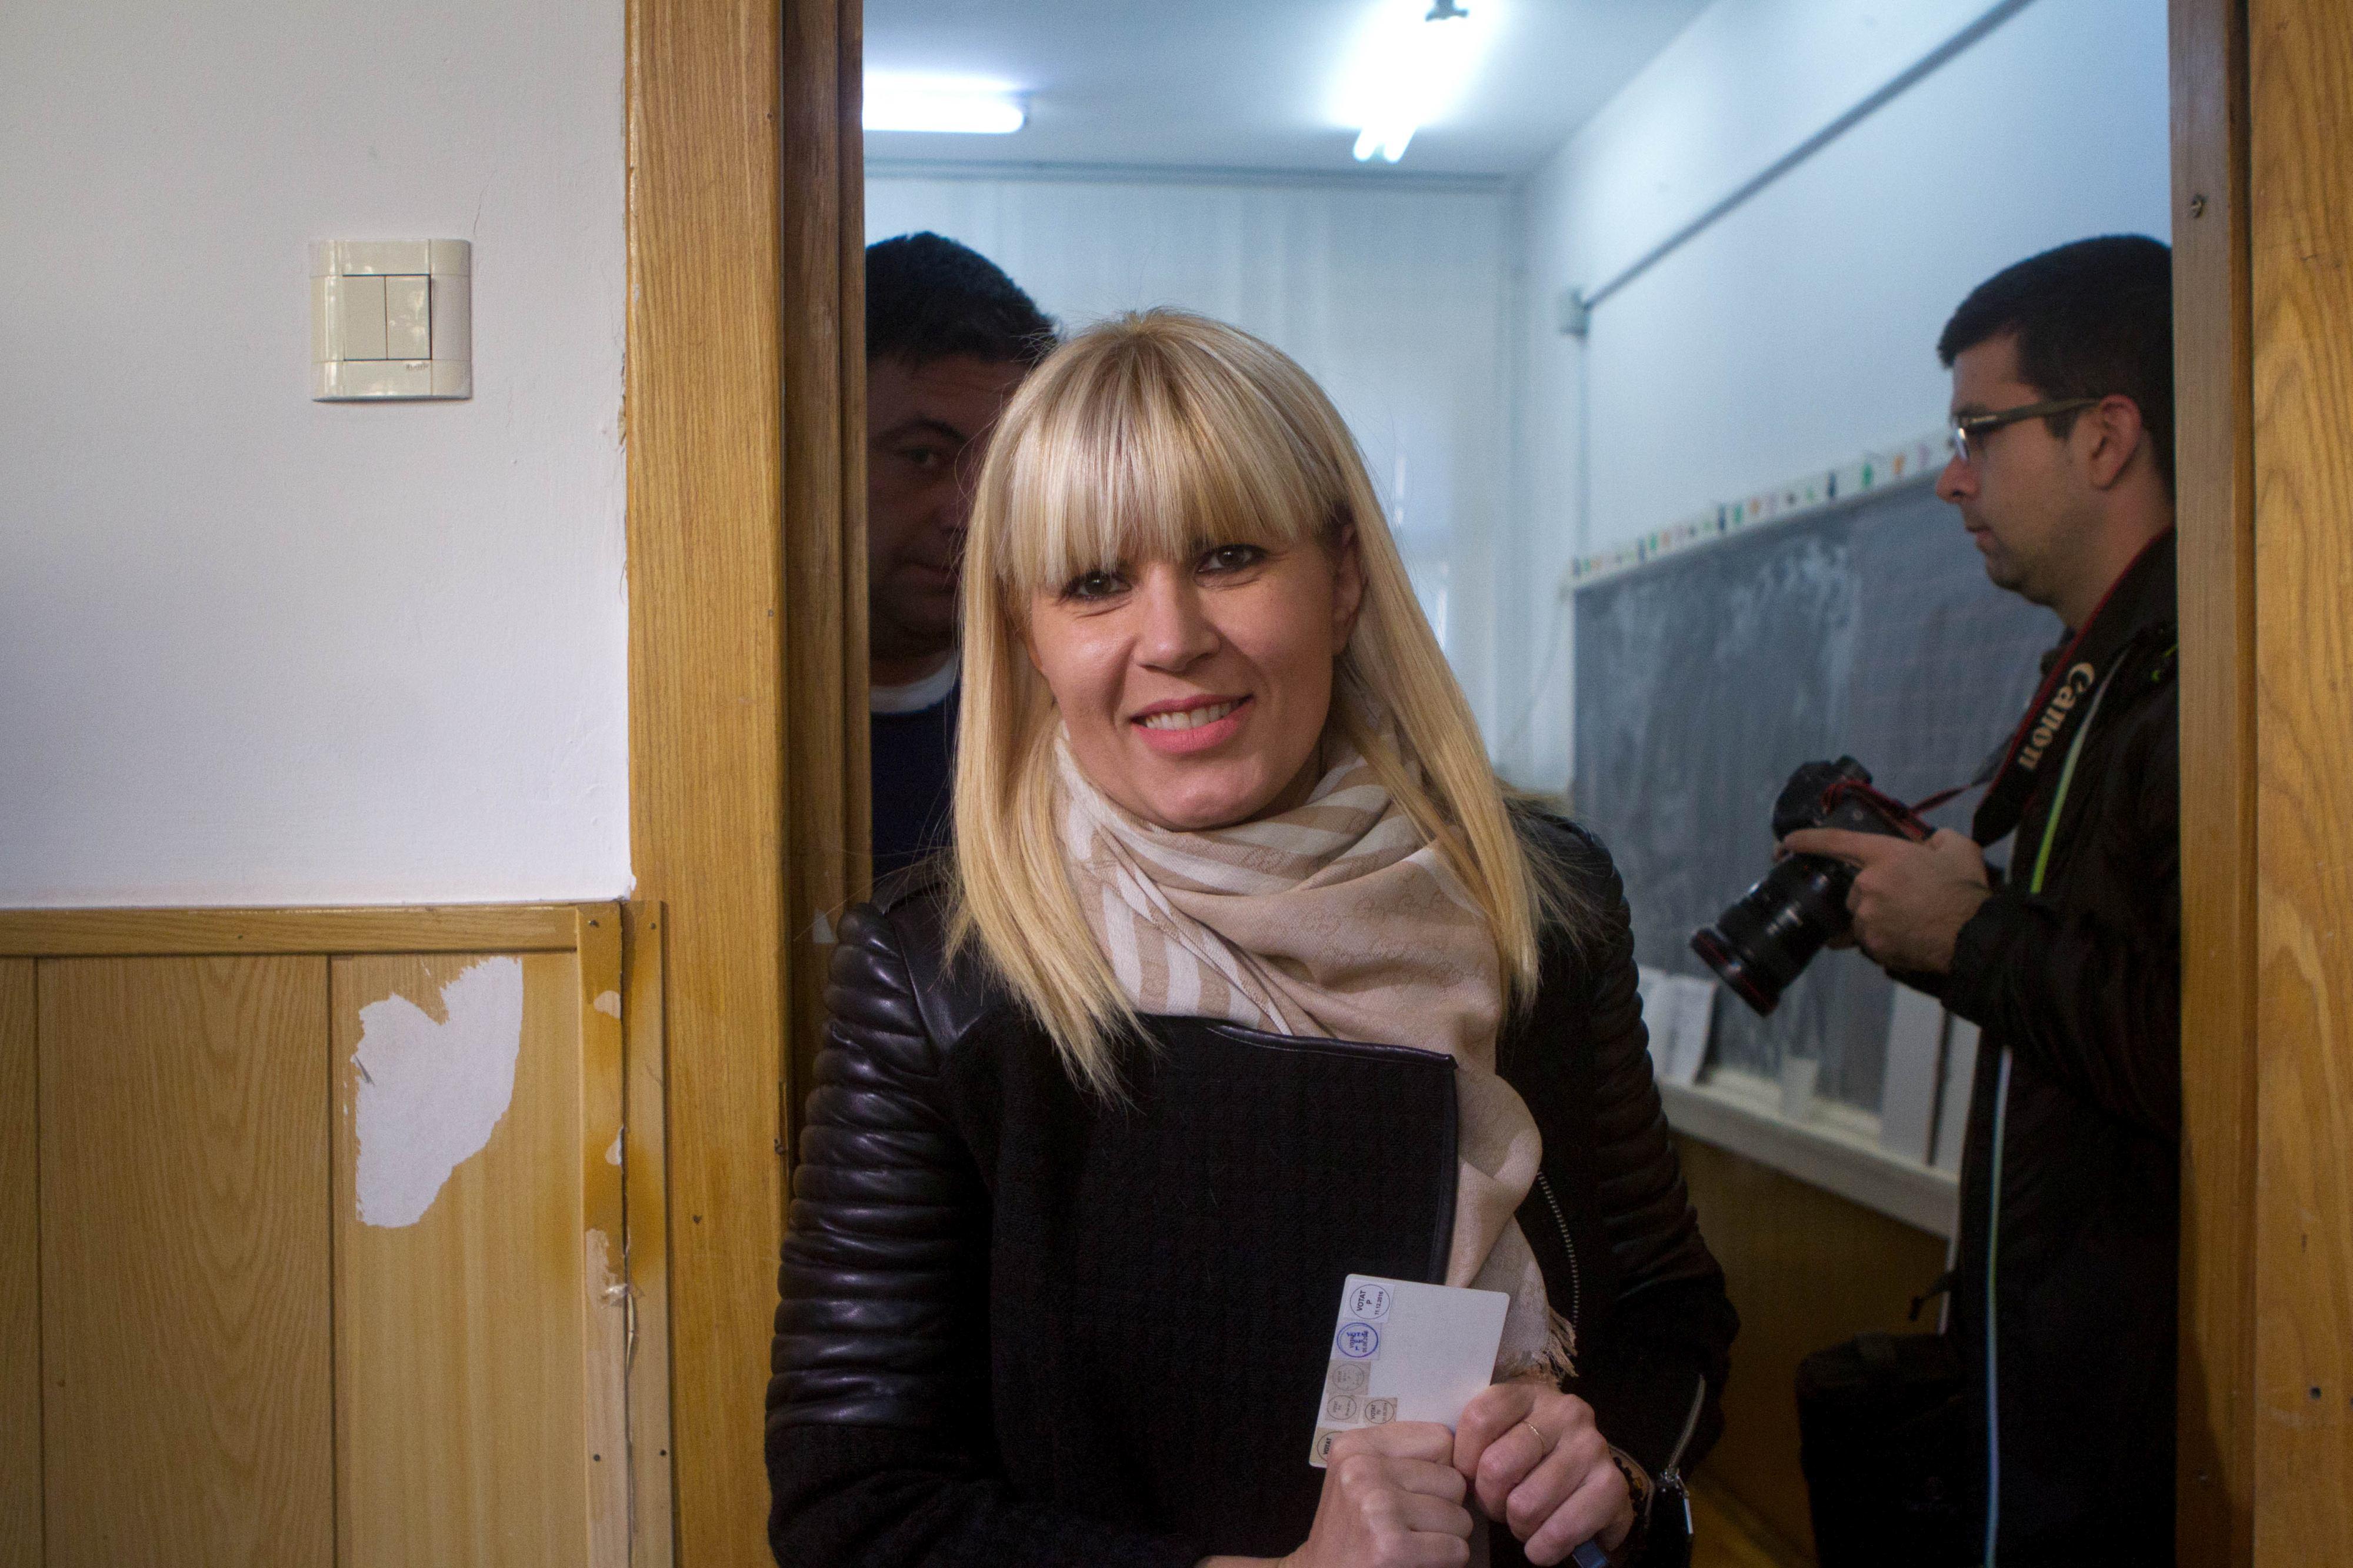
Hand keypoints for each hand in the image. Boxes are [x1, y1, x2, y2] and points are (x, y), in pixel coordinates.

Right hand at [1277, 1422, 1474, 1567]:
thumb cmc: (1351, 1533)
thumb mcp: (1360, 1479)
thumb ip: (1402, 1457)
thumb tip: (1468, 1451)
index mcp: (1356, 1445)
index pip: (1441, 1439)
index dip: (1440, 1470)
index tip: (1419, 1492)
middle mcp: (1362, 1469)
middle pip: (1453, 1480)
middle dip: (1445, 1509)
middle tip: (1414, 1527)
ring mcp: (1376, 1506)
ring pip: (1460, 1517)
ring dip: (1447, 1538)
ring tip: (1414, 1544)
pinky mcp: (1390, 1545)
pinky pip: (1456, 1549)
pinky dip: (1446, 1562)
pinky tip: (1417, 1562)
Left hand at [1453, 1382, 1631, 1565]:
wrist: (1590, 1488)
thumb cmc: (1532, 1462)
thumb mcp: (1501, 1436)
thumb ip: (1475, 1442)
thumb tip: (1450, 1473)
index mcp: (1528, 1393)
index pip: (1479, 1419)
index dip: (1464, 1459)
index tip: (1470, 1476)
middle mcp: (1565, 1411)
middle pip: (1497, 1466)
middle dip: (1490, 1501)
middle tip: (1500, 1506)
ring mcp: (1592, 1446)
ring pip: (1526, 1503)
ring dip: (1518, 1527)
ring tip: (1523, 1521)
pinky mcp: (1612, 1485)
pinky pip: (1560, 1530)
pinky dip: (1544, 1548)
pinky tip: (1542, 1544)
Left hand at [1778, 827, 1990, 974]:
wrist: (1972, 937)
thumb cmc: (1965, 890)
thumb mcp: (1958, 848)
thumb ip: (1936, 839)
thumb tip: (1928, 845)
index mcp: (1884, 855)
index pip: (1835, 842)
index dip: (1806, 840)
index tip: (1786, 842)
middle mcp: (1867, 886)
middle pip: (1854, 889)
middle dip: (1874, 892)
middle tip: (1906, 898)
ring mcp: (1867, 918)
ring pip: (1861, 916)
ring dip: (1878, 916)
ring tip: (1910, 919)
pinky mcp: (1873, 946)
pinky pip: (1870, 940)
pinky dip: (1884, 938)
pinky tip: (1908, 936)